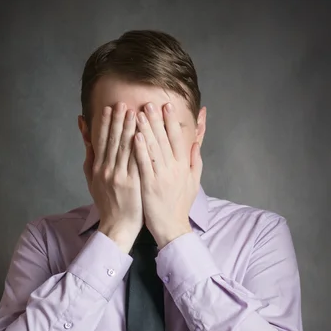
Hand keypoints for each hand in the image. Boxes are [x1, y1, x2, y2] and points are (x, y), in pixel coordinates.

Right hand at [83, 102, 142, 252]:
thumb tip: (86, 134)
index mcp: (98, 168)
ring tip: (134, 112)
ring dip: (129, 128)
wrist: (116, 226)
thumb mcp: (92, 180)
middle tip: (123, 103)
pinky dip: (140, 147)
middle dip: (118, 120)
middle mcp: (107, 170)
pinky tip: (144, 134)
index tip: (109, 108)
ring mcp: (120, 177)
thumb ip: (90, 156)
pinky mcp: (133, 184)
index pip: (102, 141)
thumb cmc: (107, 203)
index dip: (105, 123)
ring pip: (125, 148)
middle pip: (113, 141)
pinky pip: (137, 161)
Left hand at [133, 102, 202, 248]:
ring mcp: (162, 176)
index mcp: (184, 166)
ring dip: (146, 129)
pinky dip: (140, 149)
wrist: (172, 228)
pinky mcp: (150, 185)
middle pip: (164, 139)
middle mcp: (174, 169)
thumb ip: (195, 162)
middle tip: (149, 103)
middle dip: (156, 120)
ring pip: (153, 148)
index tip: (166, 106)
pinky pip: (144, 164)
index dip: (171, 122)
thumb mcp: (193, 183)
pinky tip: (134, 136)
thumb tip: (196, 144)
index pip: (177, 139)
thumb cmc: (180, 206)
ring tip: (138, 113)